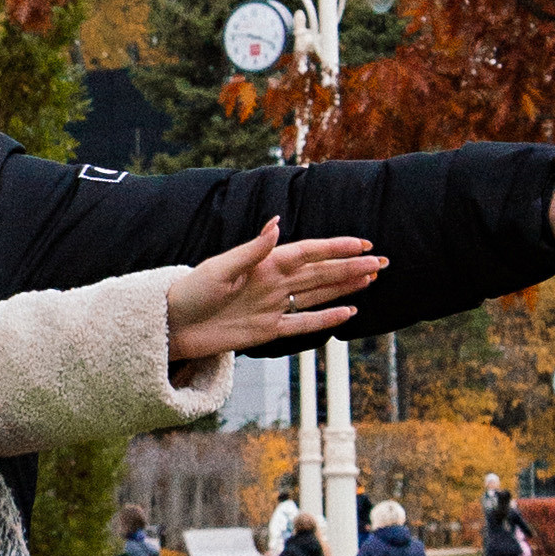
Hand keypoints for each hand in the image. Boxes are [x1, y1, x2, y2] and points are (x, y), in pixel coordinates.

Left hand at [164, 217, 384, 359]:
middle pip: (320, 273)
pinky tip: (348, 313)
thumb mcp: (219, 269)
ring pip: (317, 294)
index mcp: (263, 264)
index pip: (308, 252)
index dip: (335, 248)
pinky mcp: (266, 331)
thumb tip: (277, 224)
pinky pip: (302, 324)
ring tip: (372, 277)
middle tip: (382, 261)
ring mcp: (272, 307)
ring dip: (344, 286)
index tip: (362, 243)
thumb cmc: (191, 291)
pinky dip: (325, 320)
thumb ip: (252, 250)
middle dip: (351, 266)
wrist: (172, 326)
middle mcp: (273, 283)